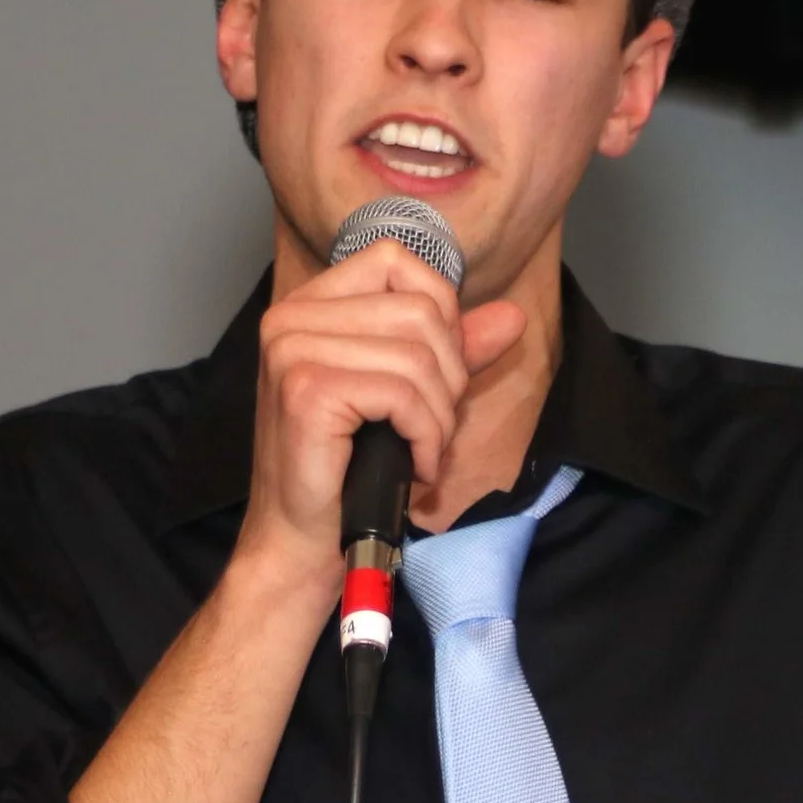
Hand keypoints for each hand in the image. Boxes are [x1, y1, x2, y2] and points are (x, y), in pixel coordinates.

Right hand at [239, 240, 526, 589]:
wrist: (304, 541)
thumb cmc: (350, 470)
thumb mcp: (409, 395)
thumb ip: (455, 350)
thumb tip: (511, 315)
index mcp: (310, 305)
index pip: (397, 261)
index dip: (440, 313)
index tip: (436, 373)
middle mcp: (291, 317)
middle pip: (419, 311)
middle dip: (448, 376)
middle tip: (430, 426)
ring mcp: (292, 351)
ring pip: (416, 355)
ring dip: (439, 415)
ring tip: (422, 449)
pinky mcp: (306, 391)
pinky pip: (403, 394)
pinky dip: (426, 436)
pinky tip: (416, 466)